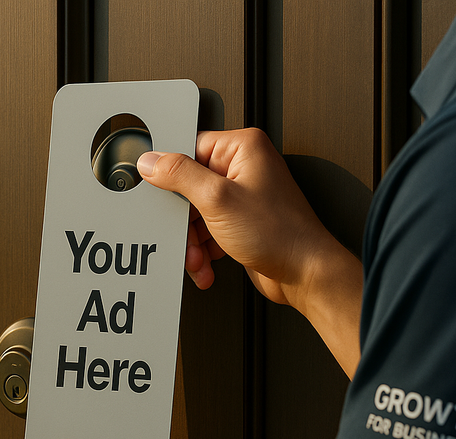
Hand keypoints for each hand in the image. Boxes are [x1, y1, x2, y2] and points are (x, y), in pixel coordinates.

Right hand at [137, 128, 333, 306]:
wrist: (303, 272)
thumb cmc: (280, 233)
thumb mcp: (217, 199)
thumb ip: (180, 175)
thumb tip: (152, 161)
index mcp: (243, 148)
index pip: (189, 148)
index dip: (171, 175)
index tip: (162, 194)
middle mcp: (244, 167)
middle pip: (189, 186)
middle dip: (185, 220)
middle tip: (188, 233)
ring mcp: (242, 195)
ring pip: (196, 213)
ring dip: (193, 240)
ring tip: (200, 256)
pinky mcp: (240, 220)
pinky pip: (208, 229)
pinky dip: (203, 248)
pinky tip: (208, 261)